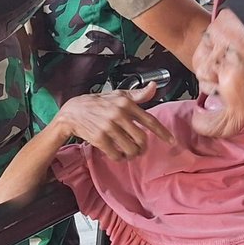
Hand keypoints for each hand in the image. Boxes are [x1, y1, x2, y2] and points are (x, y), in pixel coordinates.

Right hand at [52, 84, 173, 159]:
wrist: (72, 112)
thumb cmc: (98, 103)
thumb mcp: (118, 94)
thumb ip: (137, 94)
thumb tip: (154, 86)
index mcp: (126, 103)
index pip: (149, 120)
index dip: (162, 133)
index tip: (171, 141)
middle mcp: (118, 114)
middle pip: (141, 138)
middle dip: (143, 147)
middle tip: (140, 149)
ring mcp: (108, 127)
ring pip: (130, 148)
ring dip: (133, 154)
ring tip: (130, 153)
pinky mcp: (99, 139)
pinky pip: (116, 154)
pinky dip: (120, 158)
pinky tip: (118, 154)